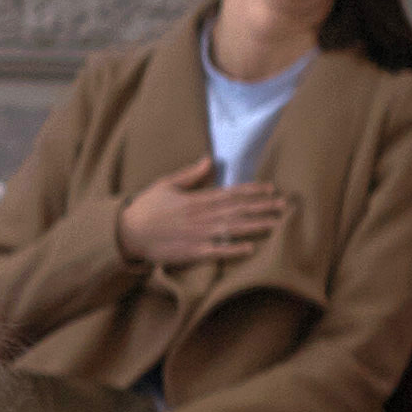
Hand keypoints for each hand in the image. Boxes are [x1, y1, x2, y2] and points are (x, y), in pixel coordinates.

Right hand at [112, 156, 284, 268]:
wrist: (127, 233)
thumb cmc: (145, 208)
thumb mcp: (165, 184)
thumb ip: (190, 174)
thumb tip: (208, 159)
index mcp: (197, 199)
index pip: (231, 193)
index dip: (253, 191)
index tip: (272, 189)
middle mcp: (201, 215)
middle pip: (238, 210)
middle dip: (263, 207)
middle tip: (284, 205)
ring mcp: (197, 234)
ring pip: (232, 229)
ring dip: (255, 226)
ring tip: (276, 223)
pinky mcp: (190, 252)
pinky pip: (216, 251)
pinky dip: (233, 249)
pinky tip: (250, 248)